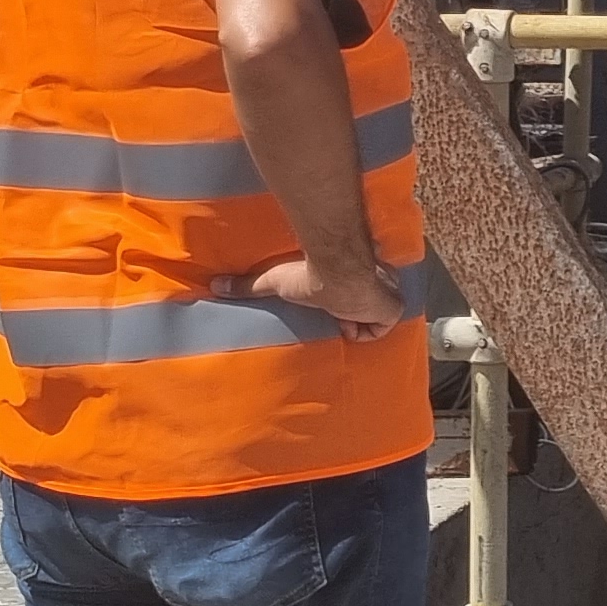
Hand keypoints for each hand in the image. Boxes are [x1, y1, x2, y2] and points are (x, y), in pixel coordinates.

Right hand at [245, 255, 406, 343]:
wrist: (336, 274)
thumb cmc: (308, 274)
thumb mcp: (274, 281)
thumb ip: (248, 285)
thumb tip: (214, 285)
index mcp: (346, 280)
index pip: (352, 295)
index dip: (343, 306)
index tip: (330, 312)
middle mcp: (369, 285)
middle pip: (367, 306)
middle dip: (352, 315)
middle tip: (334, 318)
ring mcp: (384, 296)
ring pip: (376, 317)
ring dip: (358, 322)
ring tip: (341, 318)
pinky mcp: (392, 309)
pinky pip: (382, 328)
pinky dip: (368, 330)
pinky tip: (351, 321)